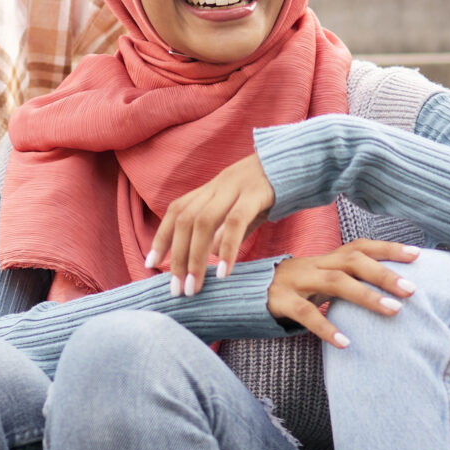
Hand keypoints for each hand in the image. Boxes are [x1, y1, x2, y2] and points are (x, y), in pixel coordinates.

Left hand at [151, 153, 276, 294]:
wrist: (298, 160)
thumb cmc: (269, 191)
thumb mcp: (242, 211)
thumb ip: (225, 231)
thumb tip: (211, 254)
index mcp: (210, 189)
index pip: (176, 212)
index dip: (161, 237)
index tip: (151, 264)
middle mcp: (217, 186)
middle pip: (186, 220)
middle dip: (177, 257)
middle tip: (177, 289)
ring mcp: (235, 187)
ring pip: (204, 222)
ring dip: (196, 258)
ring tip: (195, 286)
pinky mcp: (257, 193)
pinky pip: (236, 222)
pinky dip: (227, 248)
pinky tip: (224, 272)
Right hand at [266, 239, 419, 347]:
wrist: (243, 295)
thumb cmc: (291, 291)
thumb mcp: (319, 281)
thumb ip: (345, 281)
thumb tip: (386, 292)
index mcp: (325, 259)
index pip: (360, 246)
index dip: (388, 248)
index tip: (417, 255)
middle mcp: (313, 264)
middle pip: (353, 260)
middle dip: (384, 273)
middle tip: (412, 290)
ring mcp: (296, 281)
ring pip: (336, 282)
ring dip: (367, 296)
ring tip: (393, 311)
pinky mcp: (280, 301)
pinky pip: (306, 314)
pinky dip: (327, 328)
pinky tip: (345, 342)